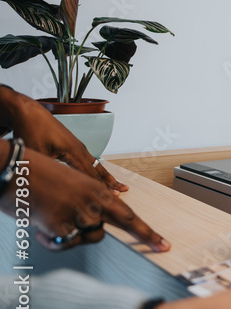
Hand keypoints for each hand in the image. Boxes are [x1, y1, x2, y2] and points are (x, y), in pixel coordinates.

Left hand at [0, 88, 125, 191]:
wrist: (30, 113)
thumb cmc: (33, 129)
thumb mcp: (37, 153)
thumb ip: (47, 169)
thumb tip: (49, 185)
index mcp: (73, 151)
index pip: (90, 174)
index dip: (100, 187)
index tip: (110, 196)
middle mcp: (79, 149)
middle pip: (98, 169)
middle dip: (110, 182)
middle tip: (122, 191)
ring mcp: (76, 146)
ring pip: (95, 164)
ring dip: (105, 176)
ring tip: (115, 184)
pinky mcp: (71, 145)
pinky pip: (88, 160)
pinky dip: (95, 170)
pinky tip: (96, 174)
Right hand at [0, 145, 169, 251]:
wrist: (12, 168)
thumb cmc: (37, 175)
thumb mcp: (71, 184)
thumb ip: (88, 201)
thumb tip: (98, 222)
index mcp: (96, 189)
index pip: (128, 214)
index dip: (147, 232)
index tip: (164, 245)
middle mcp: (91, 201)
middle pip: (117, 227)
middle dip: (139, 236)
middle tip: (161, 247)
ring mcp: (76, 213)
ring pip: (87, 237)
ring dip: (72, 234)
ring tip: (53, 218)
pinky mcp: (58, 225)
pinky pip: (61, 244)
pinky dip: (50, 240)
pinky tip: (40, 224)